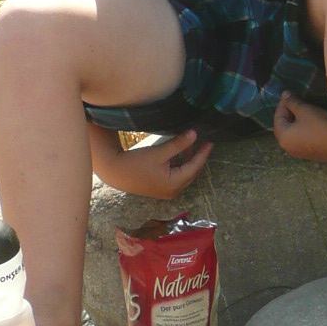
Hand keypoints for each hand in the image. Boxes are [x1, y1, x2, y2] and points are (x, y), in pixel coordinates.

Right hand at [94, 128, 212, 198]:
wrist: (116, 172)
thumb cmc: (136, 162)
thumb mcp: (159, 152)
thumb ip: (178, 144)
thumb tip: (195, 134)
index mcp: (174, 184)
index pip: (195, 167)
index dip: (203, 153)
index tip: (210, 141)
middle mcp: (173, 191)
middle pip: (192, 172)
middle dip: (198, 157)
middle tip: (205, 141)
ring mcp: (167, 191)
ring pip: (185, 174)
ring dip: (189, 160)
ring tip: (193, 143)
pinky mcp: (161, 188)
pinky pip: (177, 176)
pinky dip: (181, 165)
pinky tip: (181, 152)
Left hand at [272, 91, 326, 161]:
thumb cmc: (321, 124)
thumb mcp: (305, 110)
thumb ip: (292, 102)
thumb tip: (284, 95)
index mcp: (283, 138)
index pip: (277, 118)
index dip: (282, 104)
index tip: (288, 94)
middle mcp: (288, 149)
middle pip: (284, 127)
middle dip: (288, 113)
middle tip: (295, 101)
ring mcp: (301, 154)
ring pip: (294, 134)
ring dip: (296, 122)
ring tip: (303, 110)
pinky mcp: (312, 155)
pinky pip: (303, 140)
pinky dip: (303, 130)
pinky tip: (312, 123)